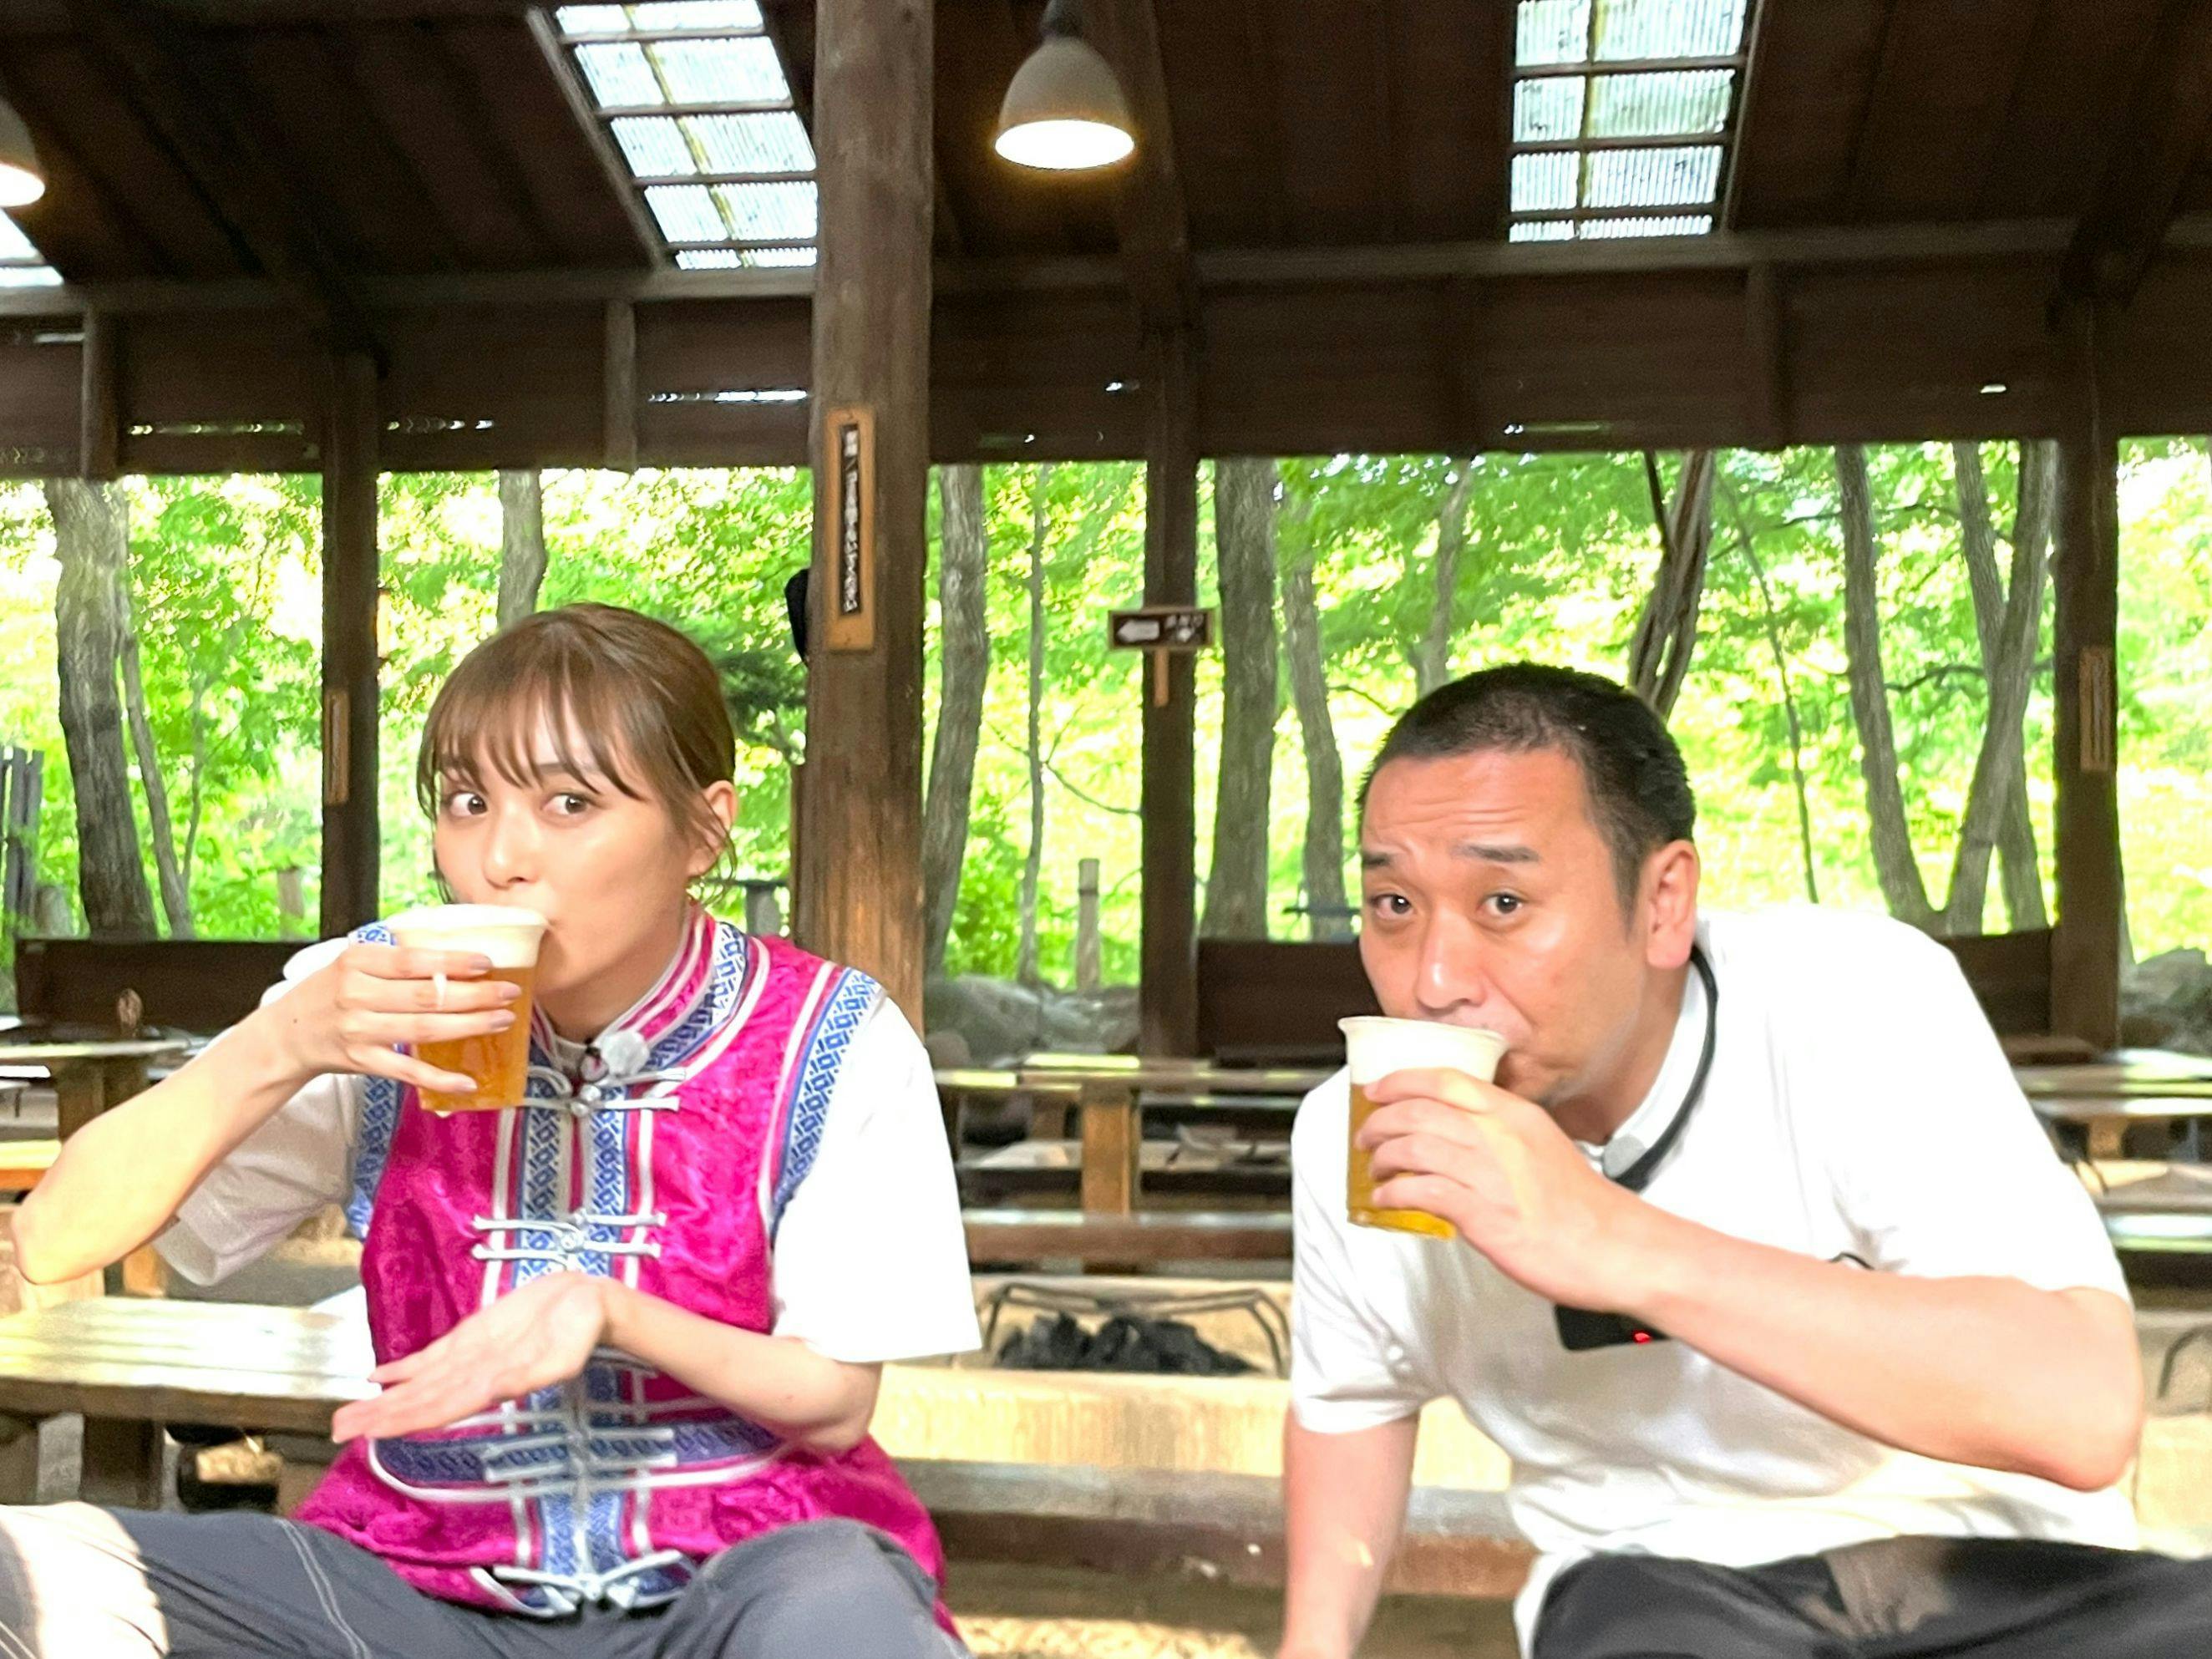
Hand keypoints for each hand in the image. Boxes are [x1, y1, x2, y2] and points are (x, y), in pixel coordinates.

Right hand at [255, 942, 520, 1098]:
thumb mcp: (353, 961)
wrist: (287, 1034)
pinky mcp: (363, 1061)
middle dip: (474, 995)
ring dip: (469, 1026)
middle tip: (509, 993)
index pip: (412, 960)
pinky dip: (439, 1078)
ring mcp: (360, 1031)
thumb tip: (453, 950)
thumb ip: (396, 956)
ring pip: (423, 1030)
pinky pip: (407, 1071)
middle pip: (426, 996)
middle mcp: (357, 995)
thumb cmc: (329, 992)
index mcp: (357, 962)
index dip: (452, 962)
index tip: (486, 963)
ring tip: (502, 1020)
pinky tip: (467, 1080)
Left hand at [331, 1272, 611, 1442]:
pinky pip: (431, 1358)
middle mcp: (472, 1376)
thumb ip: (531, 1373)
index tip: (368, 1433)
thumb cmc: (582, 1331)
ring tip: (347, 1413)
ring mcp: (469, 1358)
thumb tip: (495, 1391)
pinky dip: (403, 1368)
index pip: (436, 1408)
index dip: (401, 1421)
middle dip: (379, 1416)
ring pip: (418, 1384)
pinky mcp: (473, 1337)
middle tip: (337, 1429)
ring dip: (383, 1400)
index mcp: (491, 1384)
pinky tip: (377, 1376)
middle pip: (418, 1401)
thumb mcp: (564, 1354)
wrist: (590, 1305)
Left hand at [1359, 1066, 1664, 1310]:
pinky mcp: (1483, 1213)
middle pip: (1420, 1110)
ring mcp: (1490, 1174)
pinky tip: (1387, 1200)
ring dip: (1383, 1157)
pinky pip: (1422, 1192)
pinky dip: (1394, 1193)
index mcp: (1515, 1115)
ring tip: (1375, 1168)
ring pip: (1414, 1146)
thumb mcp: (1544, 1147)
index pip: (1447, 1079)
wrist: (1616, 1248)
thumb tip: (1461, 1139)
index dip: (1402, 1080)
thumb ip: (1503, 1136)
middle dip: (1381, 1120)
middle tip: (1366, 1134)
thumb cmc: (1584, 1208)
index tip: (1378, 1089)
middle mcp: (1499, 1136)